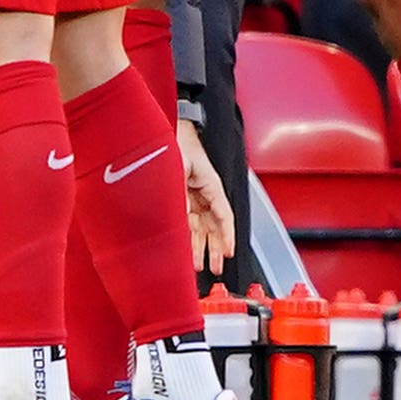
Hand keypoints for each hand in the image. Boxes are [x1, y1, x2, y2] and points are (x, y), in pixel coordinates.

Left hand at [178, 117, 234, 273]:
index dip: (228, 236)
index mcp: (213, 185)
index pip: (225, 216)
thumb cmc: (181, 143)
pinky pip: (190, 222)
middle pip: (214, 227)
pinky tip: (188, 249)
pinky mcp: (184, 198)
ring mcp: (196, 197)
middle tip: (217, 268)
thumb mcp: (180, 166)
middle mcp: (206, 194)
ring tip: (203, 266)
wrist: (171, 132)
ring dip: (203, 247)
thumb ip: (181, 191)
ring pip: (202, 228)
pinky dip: (190, 236)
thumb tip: (182, 214)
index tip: (229, 251)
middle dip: (216, 249)